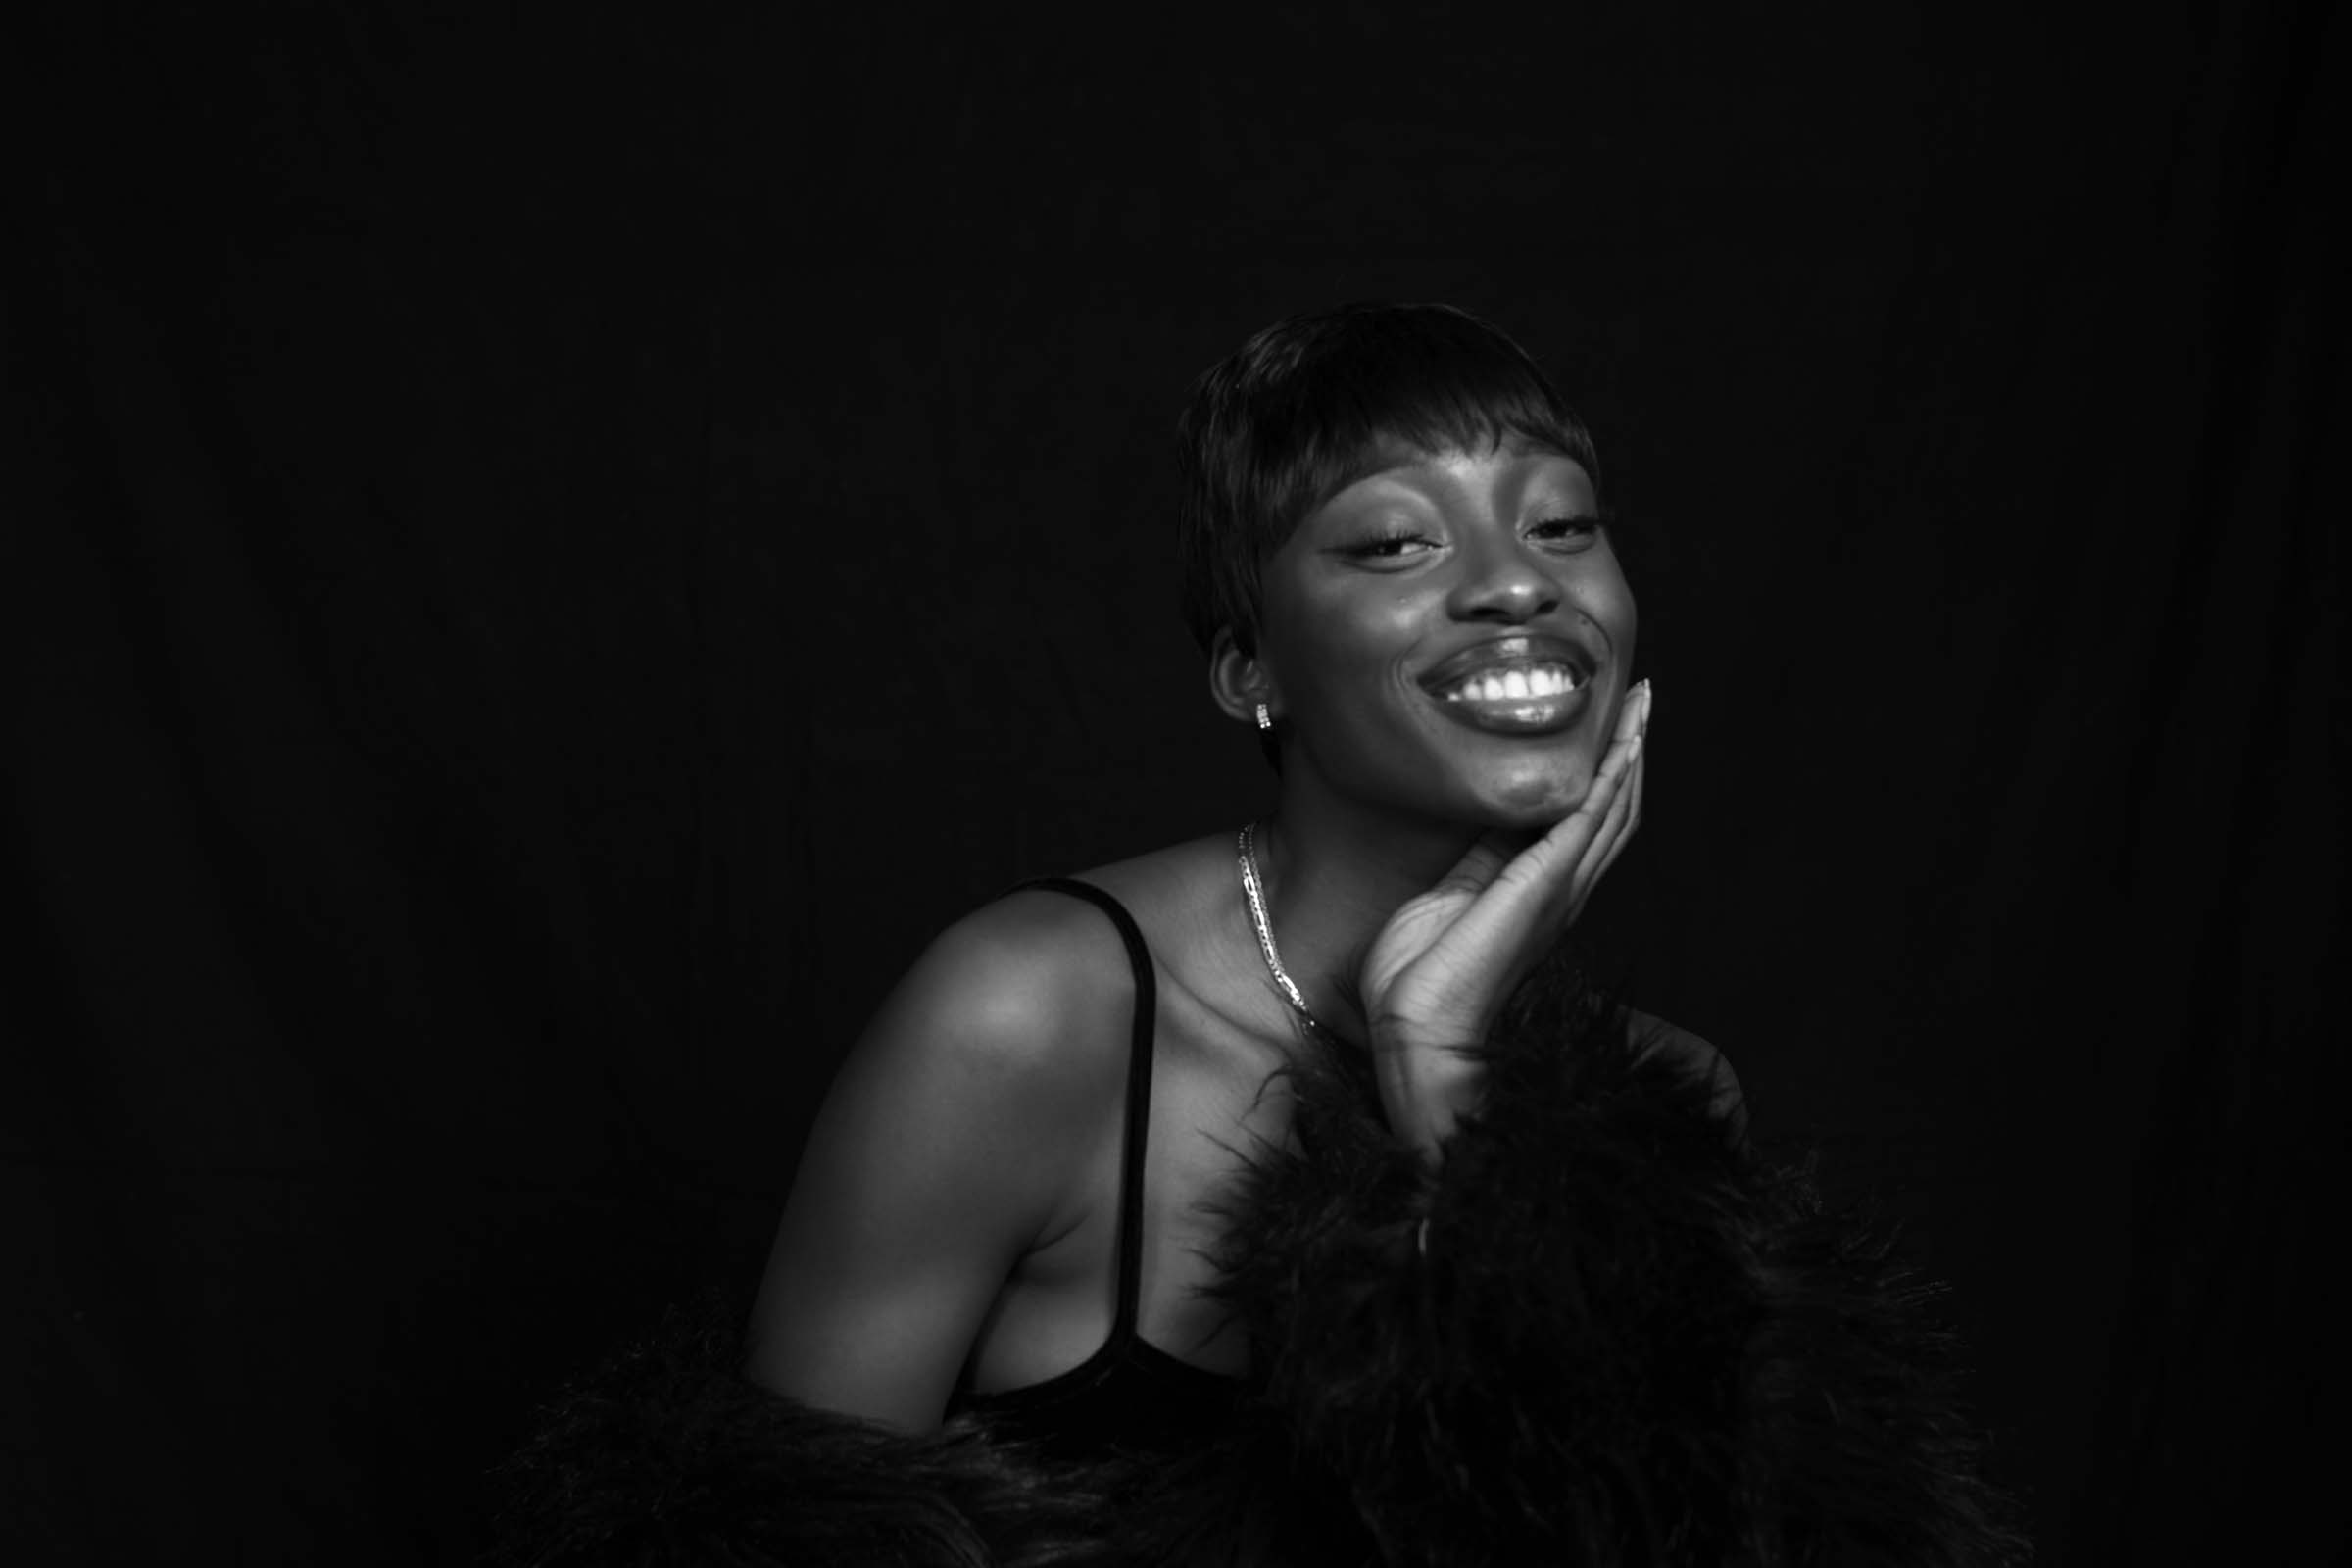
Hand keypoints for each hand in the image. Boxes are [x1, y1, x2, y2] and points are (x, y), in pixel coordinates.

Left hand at [1359, 679, 1650, 1153]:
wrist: (1417, 1029)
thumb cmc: (1420, 979)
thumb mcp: (1449, 898)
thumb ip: (1478, 861)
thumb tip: (1491, 817)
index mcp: (1539, 893)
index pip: (1585, 821)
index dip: (1604, 774)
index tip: (1613, 726)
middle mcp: (1562, 889)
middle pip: (1614, 809)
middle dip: (1629, 752)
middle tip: (1644, 698)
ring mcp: (1559, 887)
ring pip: (1613, 807)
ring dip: (1630, 752)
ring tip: (1643, 704)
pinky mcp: (1546, 884)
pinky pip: (1591, 818)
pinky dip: (1612, 776)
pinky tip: (1624, 742)